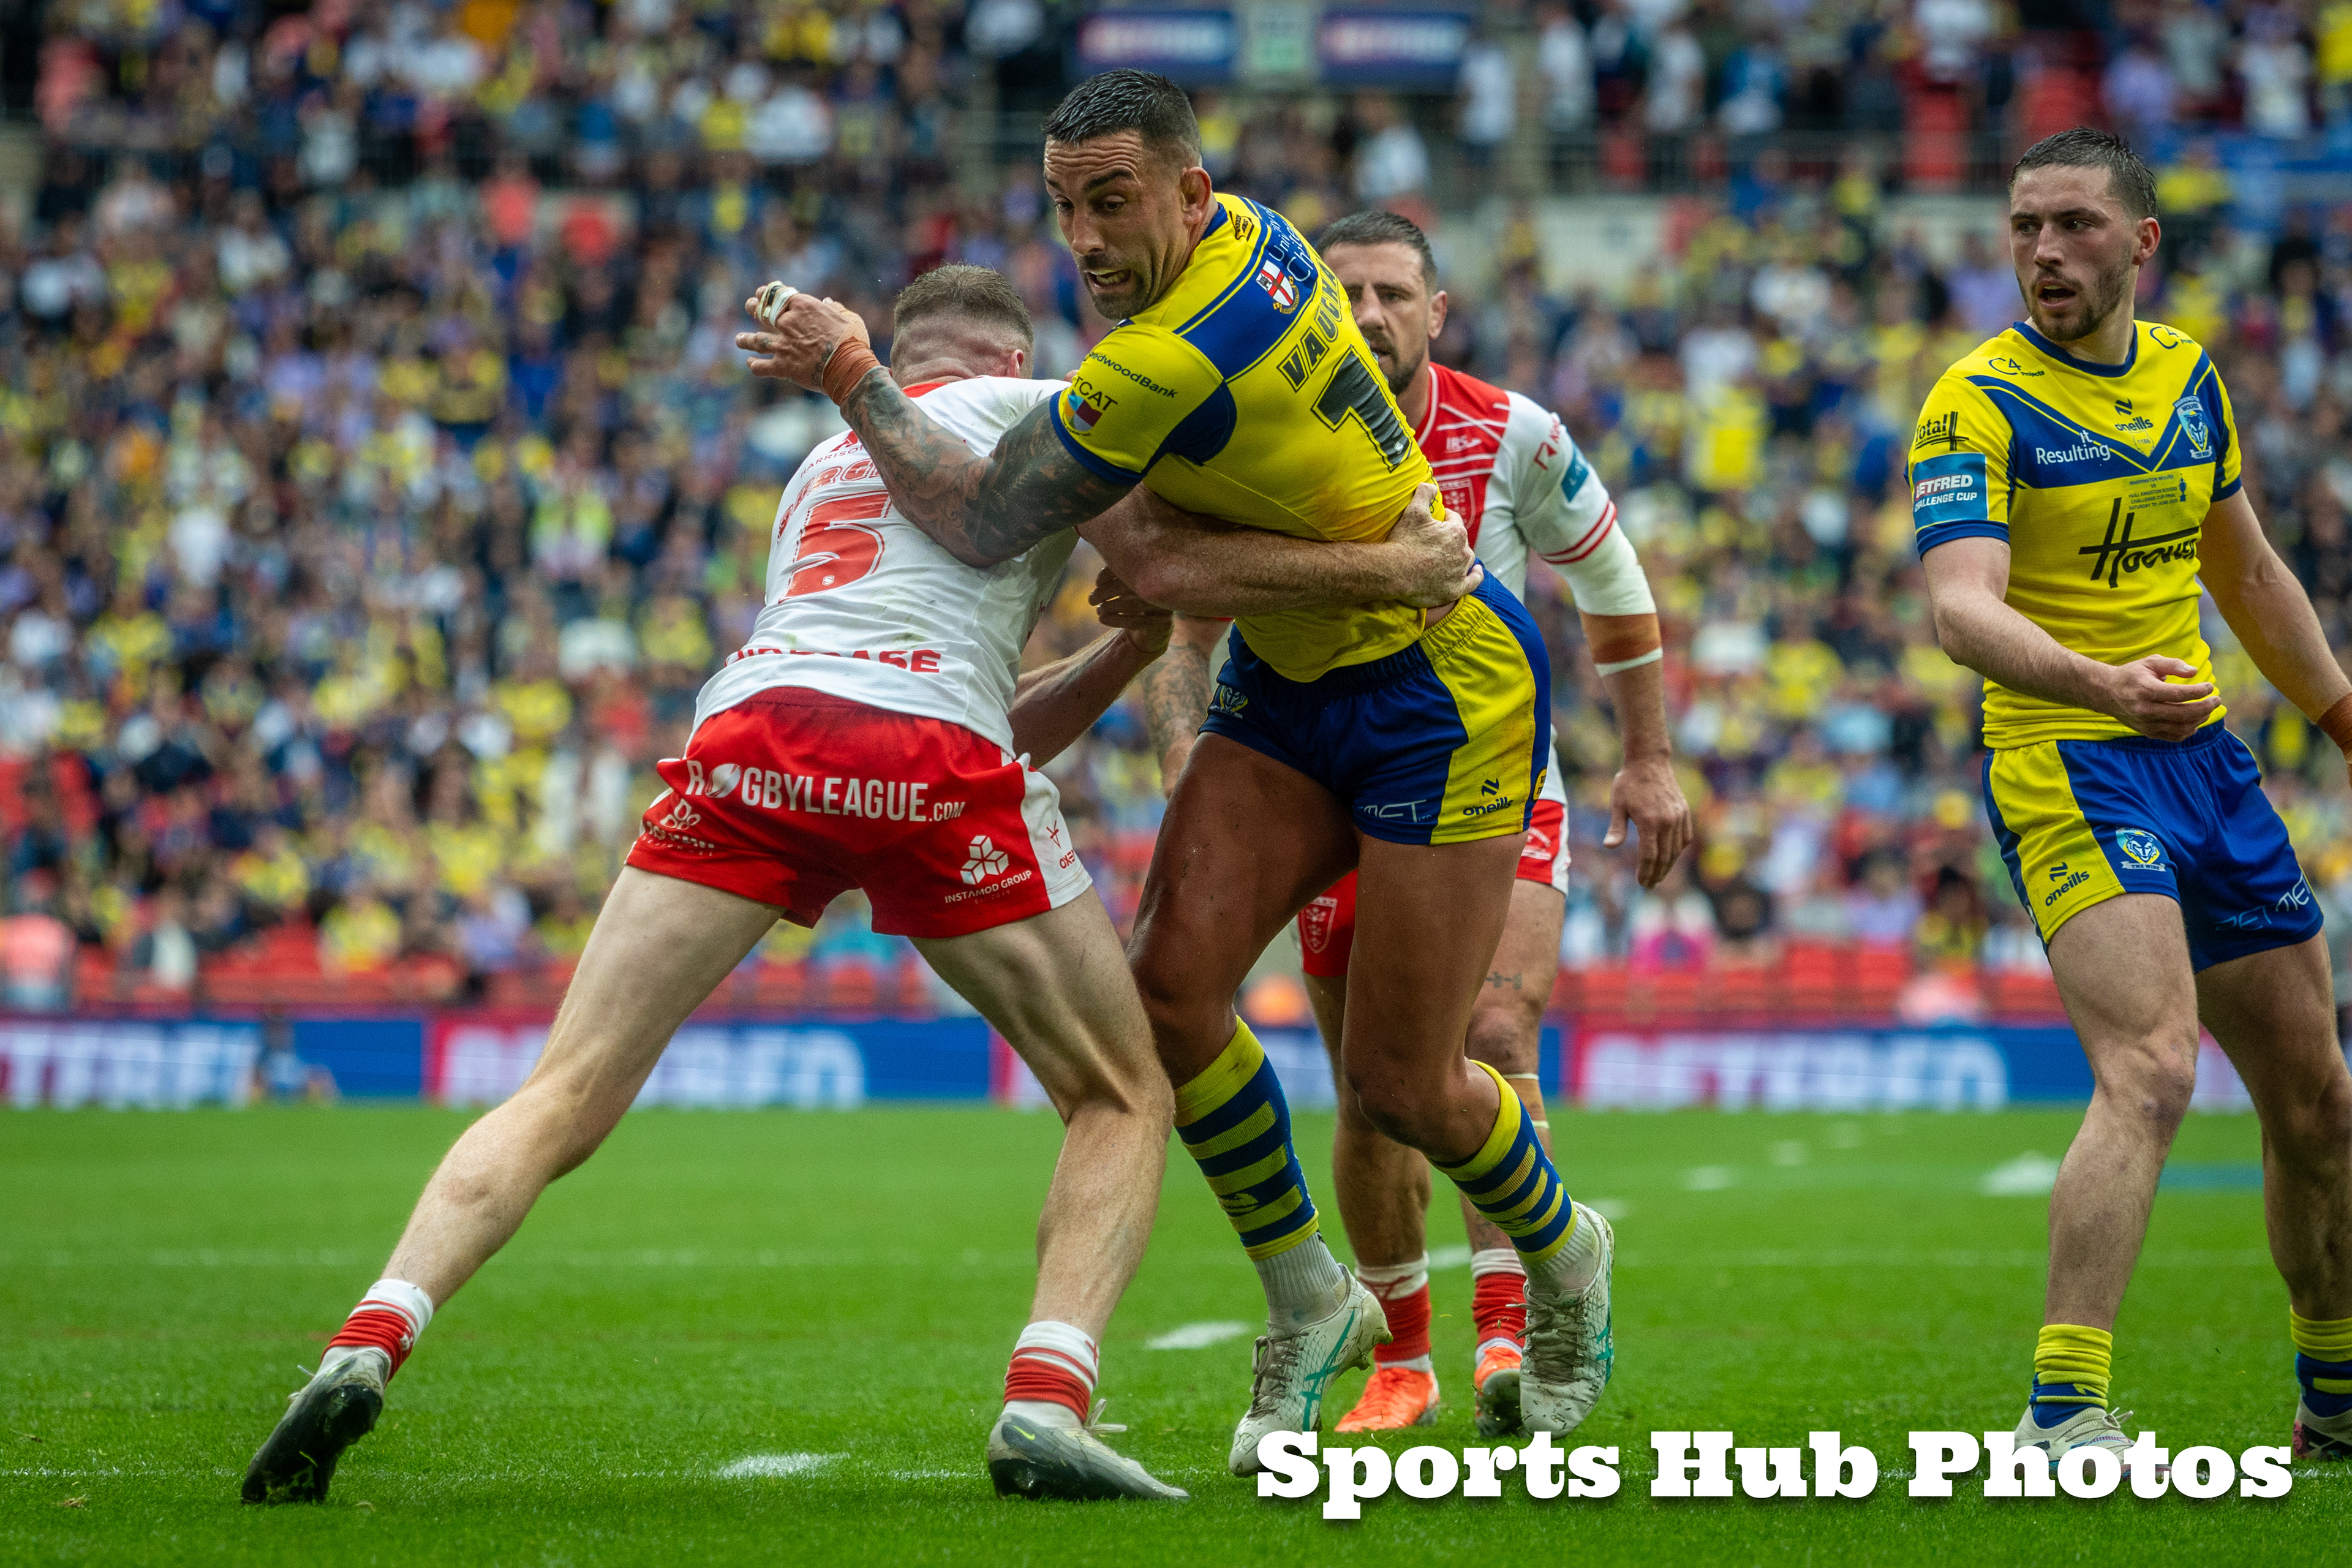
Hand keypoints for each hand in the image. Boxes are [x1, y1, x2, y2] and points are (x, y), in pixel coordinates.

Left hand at [735, 292, 870, 388]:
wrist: (848, 367)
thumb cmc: (852, 341)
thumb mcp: (849, 318)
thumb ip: (835, 309)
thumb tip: (828, 302)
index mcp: (803, 306)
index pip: (777, 294)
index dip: (767, 292)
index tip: (762, 292)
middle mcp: (787, 323)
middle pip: (762, 312)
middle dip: (753, 308)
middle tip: (749, 307)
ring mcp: (782, 345)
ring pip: (755, 340)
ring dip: (745, 339)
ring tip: (739, 339)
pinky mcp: (782, 367)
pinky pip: (761, 366)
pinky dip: (754, 365)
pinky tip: (751, 363)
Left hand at [1088, 568, 1172, 658]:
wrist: (1153, 631)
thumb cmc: (1135, 604)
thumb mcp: (1126, 587)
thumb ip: (1117, 576)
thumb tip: (1099, 579)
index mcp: (1154, 572)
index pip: (1129, 566)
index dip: (1109, 572)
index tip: (1098, 583)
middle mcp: (1163, 586)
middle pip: (1128, 585)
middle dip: (1104, 592)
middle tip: (1091, 599)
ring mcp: (1164, 605)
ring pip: (1130, 604)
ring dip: (1108, 607)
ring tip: (1098, 610)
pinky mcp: (1162, 623)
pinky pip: (1135, 622)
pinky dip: (1115, 620)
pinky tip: (1102, 619)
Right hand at [1387, 483, 1483, 607]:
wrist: (1394, 571)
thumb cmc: (1404, 541)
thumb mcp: (1413, 511)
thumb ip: (1424, 494)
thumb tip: (1431, 485)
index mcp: (1456, 532)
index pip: (1455, 520)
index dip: (1445, 519)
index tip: (1435, 521)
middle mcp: (1463, 551)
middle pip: (1461, 542)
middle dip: (1451, 539)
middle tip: (1436, 541)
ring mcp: (1460, 572)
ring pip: (1466, 560)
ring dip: (1461, 556)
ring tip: (1452, 556)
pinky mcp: (1455, 589)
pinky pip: (1472, 582)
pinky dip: (1476, 576)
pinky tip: (1477, 572)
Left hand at [1604, 753, 1693, 888]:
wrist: (1649, 761)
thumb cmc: (1628, 783)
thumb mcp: (1617, 804)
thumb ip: (1616, 827)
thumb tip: (1609, 847)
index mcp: (1649, 822)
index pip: (1649, 856)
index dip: (1646, 871)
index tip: (1642, 882)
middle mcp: (1667, 822)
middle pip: (1665, 856)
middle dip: (1657, 874)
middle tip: (1650, 885)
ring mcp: (1678, 817)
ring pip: (1676, 849)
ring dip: (1668, 865)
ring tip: (1659, 876)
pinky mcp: (1684, 812)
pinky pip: (1685, 837)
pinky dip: (1678, 850)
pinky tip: (1671, 857)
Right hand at [2101, 655, 2219, 740]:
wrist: (2107, 693)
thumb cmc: (2132, 674)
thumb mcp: (2150, 662)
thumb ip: (2173, 664)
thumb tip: (2194, 671)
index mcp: (2146, 690)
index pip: (2179, 694)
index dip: (2199, 692)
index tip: (2209, 687)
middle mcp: (2145, 710)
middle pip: (2183, 713)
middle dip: (2205, 707)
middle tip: (2217, 699)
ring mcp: (2146, 724)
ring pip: (2181, 727)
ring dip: (2200, 719)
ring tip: (2208, 709)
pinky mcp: (2147, 732)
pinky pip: (2174, 736)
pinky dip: (2189, 730)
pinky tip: (2195, 721)